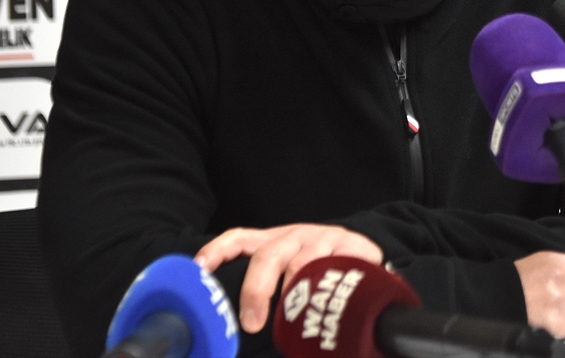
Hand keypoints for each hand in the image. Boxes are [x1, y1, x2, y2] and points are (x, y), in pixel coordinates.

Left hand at [195, 224, 382, 333]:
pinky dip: (327, 287)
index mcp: (273, 243)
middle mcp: (294, 237)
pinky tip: (327, 302)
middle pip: (267, 256)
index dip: (218, 250)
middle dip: (255, 290)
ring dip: (293, 294)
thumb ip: (269, 292)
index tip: (200, 268)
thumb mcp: (290, 271)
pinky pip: (335, 267)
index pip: (239, 238)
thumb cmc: (318, 266)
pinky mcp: (349, 245)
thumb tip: (244, 327)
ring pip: (300, 264)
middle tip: (252, 322)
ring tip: (294, 319)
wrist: (364, 250)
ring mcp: (321, 239)